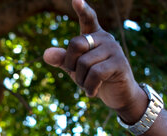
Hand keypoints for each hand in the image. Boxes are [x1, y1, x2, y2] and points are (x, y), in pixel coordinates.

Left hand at [42, 0, 145, 121]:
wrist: (118, 95)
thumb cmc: (94, 78)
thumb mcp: (74, 69)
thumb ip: (62, 59)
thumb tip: (46, 53)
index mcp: (93, 36)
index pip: (88, 19)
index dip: (82, 10)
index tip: (76, 0)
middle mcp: (105, 38)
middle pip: (76, 44)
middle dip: (71, 65)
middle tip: (77, 76)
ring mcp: (114, 49)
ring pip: (84, 63)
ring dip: (80, 81)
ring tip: (88, 85)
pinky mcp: (120, 63)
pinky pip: (95, 74)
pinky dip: (89, 87)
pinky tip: (93, 92)